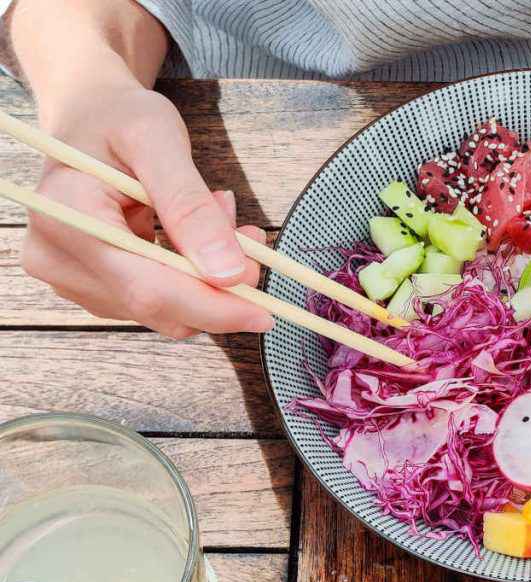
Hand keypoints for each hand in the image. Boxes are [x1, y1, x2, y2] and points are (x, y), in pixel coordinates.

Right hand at [21, 83, 273, 338]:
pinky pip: (160, 301)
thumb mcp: (158, 139)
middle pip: (159, 308)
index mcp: (66, 218)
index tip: (266, 310)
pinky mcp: (94, 287)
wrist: (89, 116)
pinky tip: (198, 231)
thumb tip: (229, 274)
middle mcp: (58, 259)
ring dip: (209, 273)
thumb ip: (190, 205)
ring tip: (217, 211)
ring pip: (168, 309)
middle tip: (253, 238)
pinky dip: (194, 274)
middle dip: (220, 286)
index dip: (213, 307)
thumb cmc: (119, 118)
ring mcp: (72, 279)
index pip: (147, 289)